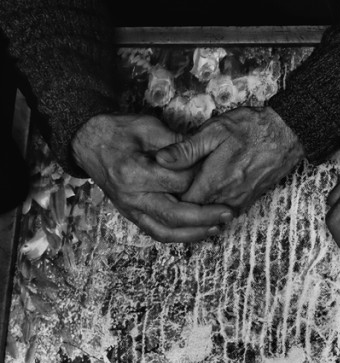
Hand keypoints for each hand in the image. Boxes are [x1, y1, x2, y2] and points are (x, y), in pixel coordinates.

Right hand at [71, 114, 233, 242]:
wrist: (87, 140)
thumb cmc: (119, 130)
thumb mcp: (148, 127)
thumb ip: (177, 144)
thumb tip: (205, 156)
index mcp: (134, 172)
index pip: (178, 182)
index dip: (201, 179)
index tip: (218, 175)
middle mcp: (130, 196)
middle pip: (174, 214)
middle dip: (205, 216)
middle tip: (229, 212)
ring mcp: (129, 209)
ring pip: (166, 231)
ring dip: (194, 233)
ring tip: (218, 227)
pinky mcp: (130, 215)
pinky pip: (156, 232)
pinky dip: (179, 235)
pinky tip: (198, 232)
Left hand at [155, 106, 303, 212]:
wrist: (287, 134)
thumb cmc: (251, 128)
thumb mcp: (214, 131)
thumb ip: (186, 149)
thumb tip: (160, 160)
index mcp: (214, 181)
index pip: (182, 204)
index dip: (168, 198)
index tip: (160, 187)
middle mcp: (227, 197)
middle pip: (195, 213)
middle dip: (181, 204)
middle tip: (168, 190)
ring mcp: (240, 201)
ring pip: (210, 214)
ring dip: (198, 207)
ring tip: (186, 192)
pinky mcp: (250, 200)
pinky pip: (226, 211)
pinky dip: (214, 206)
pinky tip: (209, 192)